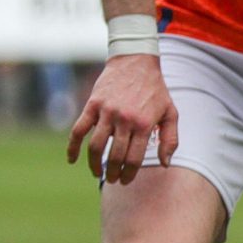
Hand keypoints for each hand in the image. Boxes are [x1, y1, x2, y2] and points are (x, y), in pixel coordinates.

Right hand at [67, 53, 178, 183]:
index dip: (129, 174)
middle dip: (113, 173)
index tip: (126, 180)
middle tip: (112, 180)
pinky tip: (72, 160)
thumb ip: (171, 139)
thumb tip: (165, 164)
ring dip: (94, 164)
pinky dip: (72, 147)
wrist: (136, 62)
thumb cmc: (155, 90)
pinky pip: (78, 130)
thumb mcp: (170, 112)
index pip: (134, 158)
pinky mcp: (92, 105)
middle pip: (115, 155)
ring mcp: (107, 112)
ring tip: (97, 173)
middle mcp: (125, 120)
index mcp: (145, 124)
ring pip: (95, 146)